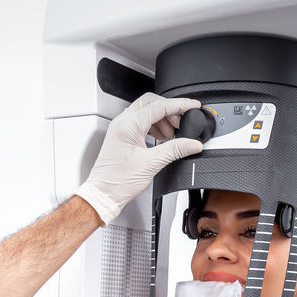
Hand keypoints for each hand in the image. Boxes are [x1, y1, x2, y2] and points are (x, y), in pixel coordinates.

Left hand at [75, 93, 203, 224]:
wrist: (103, 194)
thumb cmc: (118, 181)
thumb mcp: (152, 164)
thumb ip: (175, 150)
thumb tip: (192, 144)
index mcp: (128, 125)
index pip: (159, 106)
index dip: (180, 105)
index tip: (193, 106)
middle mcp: (123, 122)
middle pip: (151, 102)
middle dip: (170, 109)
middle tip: (183, 121)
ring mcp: (121, 128)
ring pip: (146, 111)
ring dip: (163, 118)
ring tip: (174, 133)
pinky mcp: (122, 135)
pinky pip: (141, 121)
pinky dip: (155, 125)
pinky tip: (163, 137)